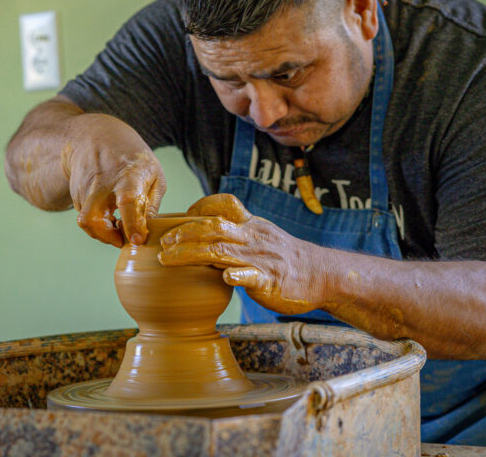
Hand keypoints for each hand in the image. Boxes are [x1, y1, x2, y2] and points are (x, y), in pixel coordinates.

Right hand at [63, 114, 165, 246]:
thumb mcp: (154, 175)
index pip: (127, 201)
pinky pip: (86, 218)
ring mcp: (85, 189)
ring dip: (102, 233)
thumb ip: (151, 205)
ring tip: (116, 225)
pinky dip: (97, 224)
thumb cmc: (133, 159)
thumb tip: (145, 232)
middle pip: (93, 218)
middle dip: (106, 237)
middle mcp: (102, 182)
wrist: (95, 137)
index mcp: (129, 175)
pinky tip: (108, 215)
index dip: (132, 223)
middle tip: (122, 239)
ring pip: (87, 222)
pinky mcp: (76, 196)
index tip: (137, 240)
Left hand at [158, 194, 322, 314]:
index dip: (201, 207)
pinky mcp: (269, 280)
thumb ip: (236, 234)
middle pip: (214, 228)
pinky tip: (223, 277)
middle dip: (184, 233)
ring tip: (168, 259)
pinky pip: (251, 276)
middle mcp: (253, 238)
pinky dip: (236, 276)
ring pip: (222, 251)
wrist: (322, 275)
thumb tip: (206, 236)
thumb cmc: (286, 259)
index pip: (226, 205)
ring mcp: (260, 259)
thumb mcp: (262, 237)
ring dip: (191, 254)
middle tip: (163, 242)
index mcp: (252, 226)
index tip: (182, 214)